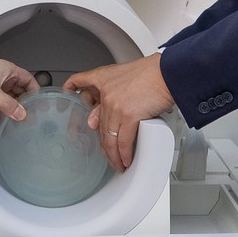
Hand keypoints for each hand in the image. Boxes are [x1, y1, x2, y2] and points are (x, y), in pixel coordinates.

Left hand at [0, 57, 39, 120]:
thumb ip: (7, 104)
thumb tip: (21, 114)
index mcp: (6, 70)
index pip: (28, 80)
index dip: (35, 91)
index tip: (40, 104)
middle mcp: (1, 79)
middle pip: (19, 92)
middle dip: (24, 104)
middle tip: (31, 118)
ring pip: (9, 101)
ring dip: (12, 111)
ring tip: (19, 124)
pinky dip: (2, 115)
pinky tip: (4, 125)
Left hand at [66, 54, 173, 171]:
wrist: (169, 73)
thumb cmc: (155, 72)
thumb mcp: (129, 75)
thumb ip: (115, 92)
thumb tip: (108, 113)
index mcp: (105, 78)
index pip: (81, 80)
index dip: (72, 87)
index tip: (68, 92)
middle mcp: (107, 93)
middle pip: (99, 123)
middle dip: (104, 144)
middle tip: (107, 154)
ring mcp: (116, 105)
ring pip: (110, 137)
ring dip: (114, 154)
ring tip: (117, 164)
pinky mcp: (129, 116)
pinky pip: (124, 142)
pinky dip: (124, 154)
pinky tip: (125, 160)